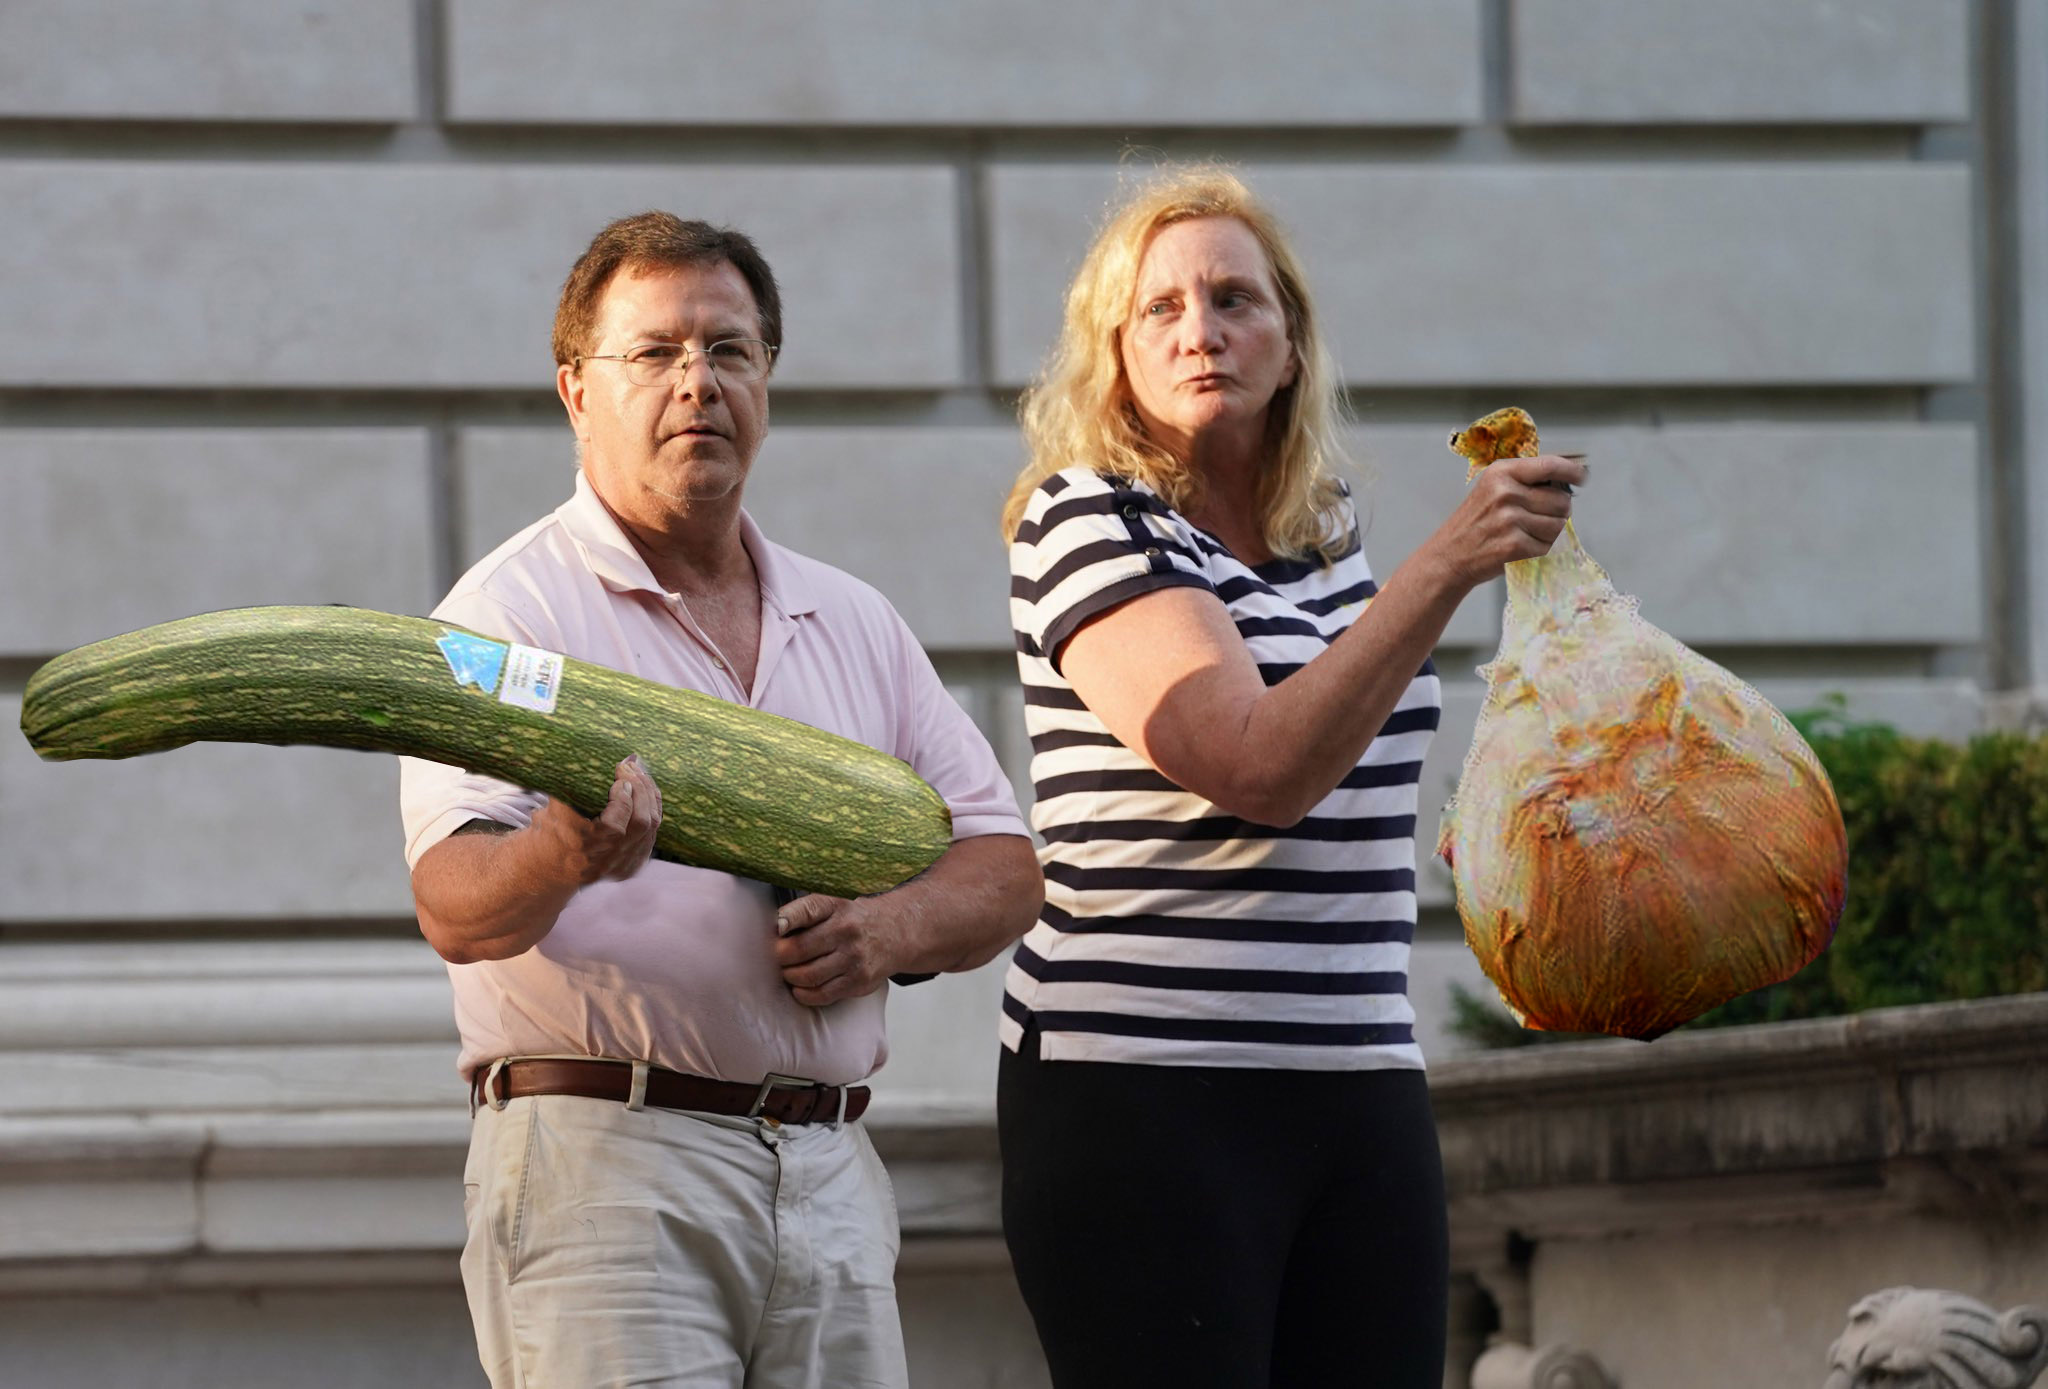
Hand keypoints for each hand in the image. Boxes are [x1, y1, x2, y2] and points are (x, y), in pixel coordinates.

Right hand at [529, 754, 662, 885]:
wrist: (550, 865)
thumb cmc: (550, 830)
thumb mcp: (553, 809)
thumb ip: (572, 787)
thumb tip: (595, 757)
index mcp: (582, 851)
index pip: (614, 826)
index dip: (622, 798)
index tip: (619, 775)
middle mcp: (605, 862)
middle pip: (640, 823)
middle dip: (640, 788)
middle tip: (630, 765)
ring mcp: (621, 867)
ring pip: (651, 826)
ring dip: (648, 794)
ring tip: (638, 771)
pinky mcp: (632, 865)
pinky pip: (652, 832)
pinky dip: (651, 807)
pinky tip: (644, 789)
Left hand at [772, 893, 906, 1006]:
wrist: (894, 933)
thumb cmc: (852, 920)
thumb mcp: (834, 904)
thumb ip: (805, 912)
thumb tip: (774, 929)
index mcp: (836, 906)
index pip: (807, 910)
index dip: (787, 918)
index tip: (776, 927)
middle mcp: (846, 931)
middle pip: (799, 949)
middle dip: (780, 956)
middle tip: (778, 957)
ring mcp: (854, 958)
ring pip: (808, 975)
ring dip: (790, 976)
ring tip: (788, 972)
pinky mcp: (859, 981)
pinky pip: (822, 994)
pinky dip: (804, 994)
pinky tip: (799, 988)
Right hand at [1423, 453, 1587, 590]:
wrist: (1449, 556)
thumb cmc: (1474, 523)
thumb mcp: (1492, 490)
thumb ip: (1524, 482)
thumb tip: (1565, 484)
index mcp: (1502, 473)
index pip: (1550, 465)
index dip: (1572, 472)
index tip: (1582, 477)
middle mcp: (1506, 492)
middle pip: (1561, 500)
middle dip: (1558, 512)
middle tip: (1540, 519)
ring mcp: (1510, 519)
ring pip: (1557, 525)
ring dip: (1549, 533)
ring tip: (1526, 533)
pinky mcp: (1514, 545)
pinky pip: (1546, 546)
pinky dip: (1538, 550)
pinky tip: (1520, 547)